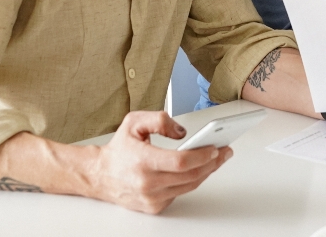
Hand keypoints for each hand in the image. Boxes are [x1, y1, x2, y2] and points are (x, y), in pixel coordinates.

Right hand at [86, 111, 230, 213]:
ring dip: (206, 172)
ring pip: (189, 186)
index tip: (214, 147)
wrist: (101, 175)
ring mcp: (151, 198)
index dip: (201, 155)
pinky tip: (199, 169)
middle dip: (212, 163)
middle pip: (190, 176)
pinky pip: (180, 193)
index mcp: (142, 161)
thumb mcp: (134, 122)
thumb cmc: (119, 149)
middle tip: (224, 152)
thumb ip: (159, 120)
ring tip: (217, 159)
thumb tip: (183, 132)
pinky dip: (191, 181)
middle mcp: (147, 183)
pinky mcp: (154, 206)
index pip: (180, 162)